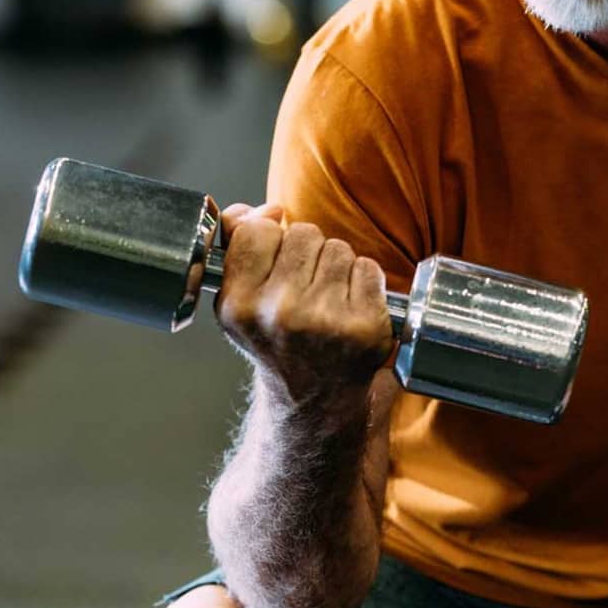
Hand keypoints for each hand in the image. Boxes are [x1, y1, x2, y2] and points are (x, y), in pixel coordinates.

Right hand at [212, 203, 393, 402]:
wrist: (312, 397)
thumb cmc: (276, 338)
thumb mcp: (240, 298)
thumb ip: (238, 243)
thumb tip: (265, 210)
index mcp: (239, 305)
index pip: (257, 230)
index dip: (270, 239)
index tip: (274, 262)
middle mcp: (280, 314)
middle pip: (303, 233)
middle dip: (306, 253)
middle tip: (303, 289)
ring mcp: (326, 321)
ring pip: (338, 248)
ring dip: (336, 267)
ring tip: (326, 300)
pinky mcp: (366, 326)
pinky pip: (368, 268)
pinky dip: (363, 282)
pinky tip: (349, 308)